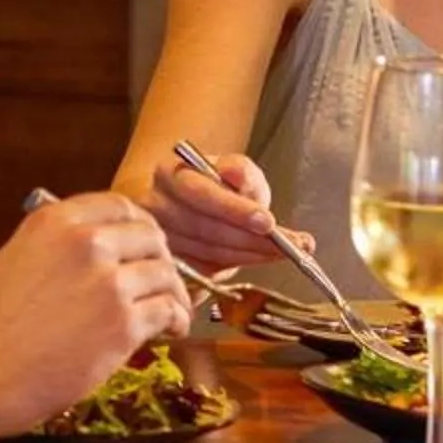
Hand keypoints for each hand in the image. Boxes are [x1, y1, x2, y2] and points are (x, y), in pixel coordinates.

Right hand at [0, 192, 189, 435]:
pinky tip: (171, 329)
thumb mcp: (14, 259)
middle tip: (161, 280)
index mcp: (56, 221)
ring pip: (165, 274)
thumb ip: (55, 245)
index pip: (119, 206)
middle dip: (161, 259)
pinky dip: (176, 319)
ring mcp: (109, 283)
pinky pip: (167, 311)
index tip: (144, 244)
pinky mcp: (123, 323)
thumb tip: (87, 246)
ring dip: (173, 292)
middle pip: (150, 237)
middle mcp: (88, 243)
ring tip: (171, 310)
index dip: (139, 226)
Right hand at [149, 151, 311, 275]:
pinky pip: (207, 273)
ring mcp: (158, 240)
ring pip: (209, 254)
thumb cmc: (214, 187)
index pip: (199, 193)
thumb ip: (241, 170)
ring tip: (282, 251)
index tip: (267, 222)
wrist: (194, 208)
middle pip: (205, 229)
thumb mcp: (233, 170)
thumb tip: (238, 175)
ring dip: (251, 255)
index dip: (235, 210)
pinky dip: (239, 266)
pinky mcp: (170, 267)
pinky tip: (259, 257)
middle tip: (286, 244)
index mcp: (168, 175)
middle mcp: (156, 208)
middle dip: (251, 239)